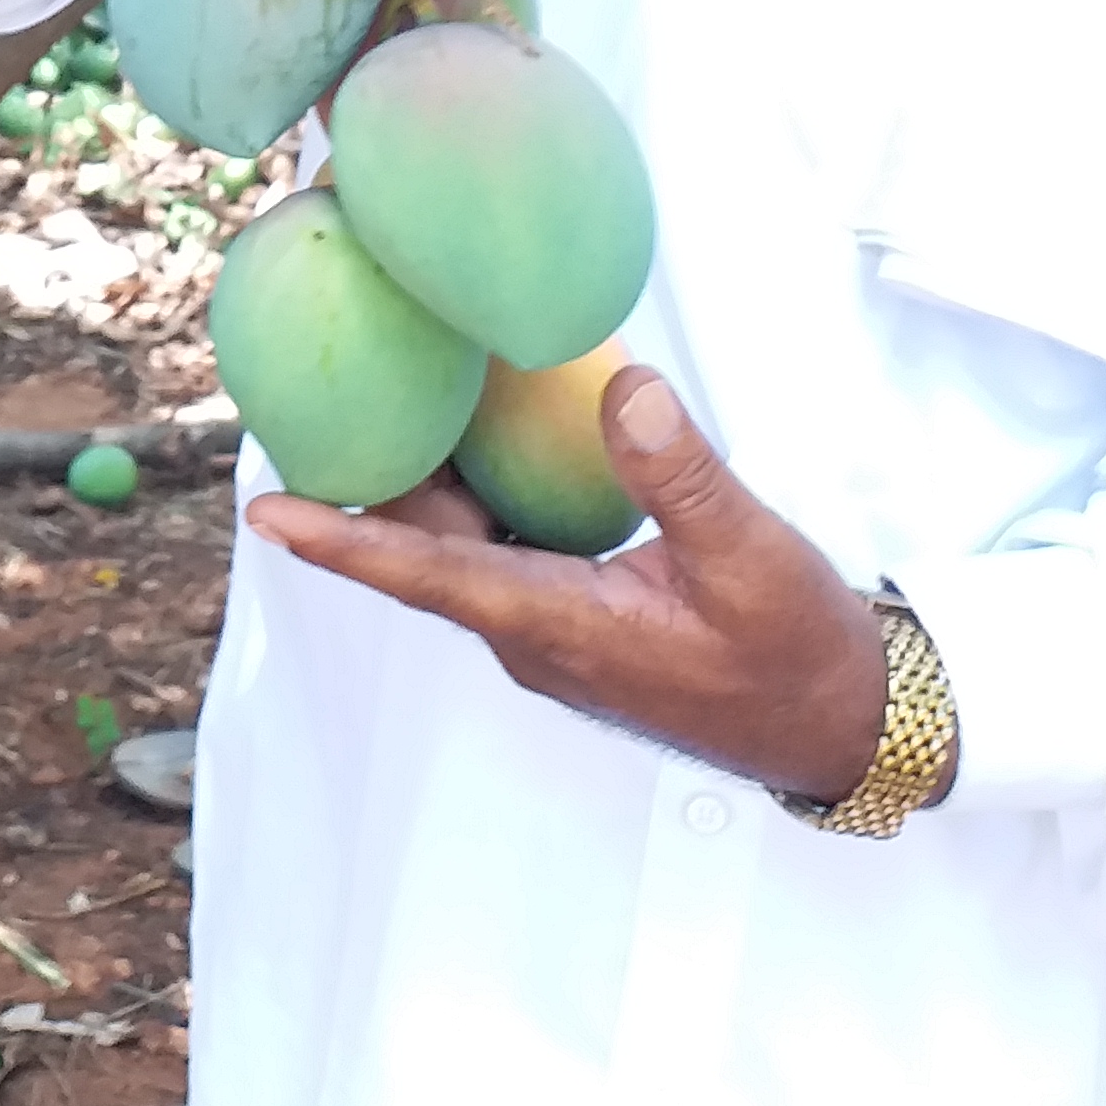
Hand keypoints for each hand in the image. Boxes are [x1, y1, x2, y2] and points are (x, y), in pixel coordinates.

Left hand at [251, 368, 898, 800]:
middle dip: (366, 479)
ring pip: (459, 542)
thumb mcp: (751, 557)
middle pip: (426, 545)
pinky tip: (483, 423)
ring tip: (380, 384)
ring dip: (422, 477)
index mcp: (557, 625)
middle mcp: (533, 630)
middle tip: (310, 391)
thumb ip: (682, 475)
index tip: (267, 514)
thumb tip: (625, 387)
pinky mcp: (576, 611)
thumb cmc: (797, 653)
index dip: (345, 543)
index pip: (427, 577)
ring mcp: (551, 625)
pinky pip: (499, 543)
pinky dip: (477, 485)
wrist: (838, 721)